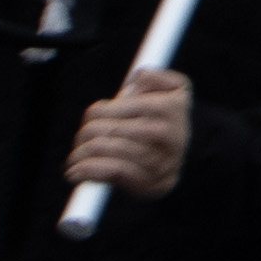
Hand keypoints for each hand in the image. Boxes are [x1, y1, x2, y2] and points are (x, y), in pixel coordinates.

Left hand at [66, 68, 192, 197]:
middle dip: (87, 132)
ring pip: (105, 150)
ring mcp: (160, 163)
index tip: (94, 115)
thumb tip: (134, 81)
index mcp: (171, 109)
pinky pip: (112, 173)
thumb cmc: (167, 118)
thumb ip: (154, 77)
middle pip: (107, 130)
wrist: (185, 157)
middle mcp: (169, 137)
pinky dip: (89, 171)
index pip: (119, 108)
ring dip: (82, 152)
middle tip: (84, 135)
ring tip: (78, 153)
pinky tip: (76, 172)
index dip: (99, 112)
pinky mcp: (150, 184)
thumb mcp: (174, 88)